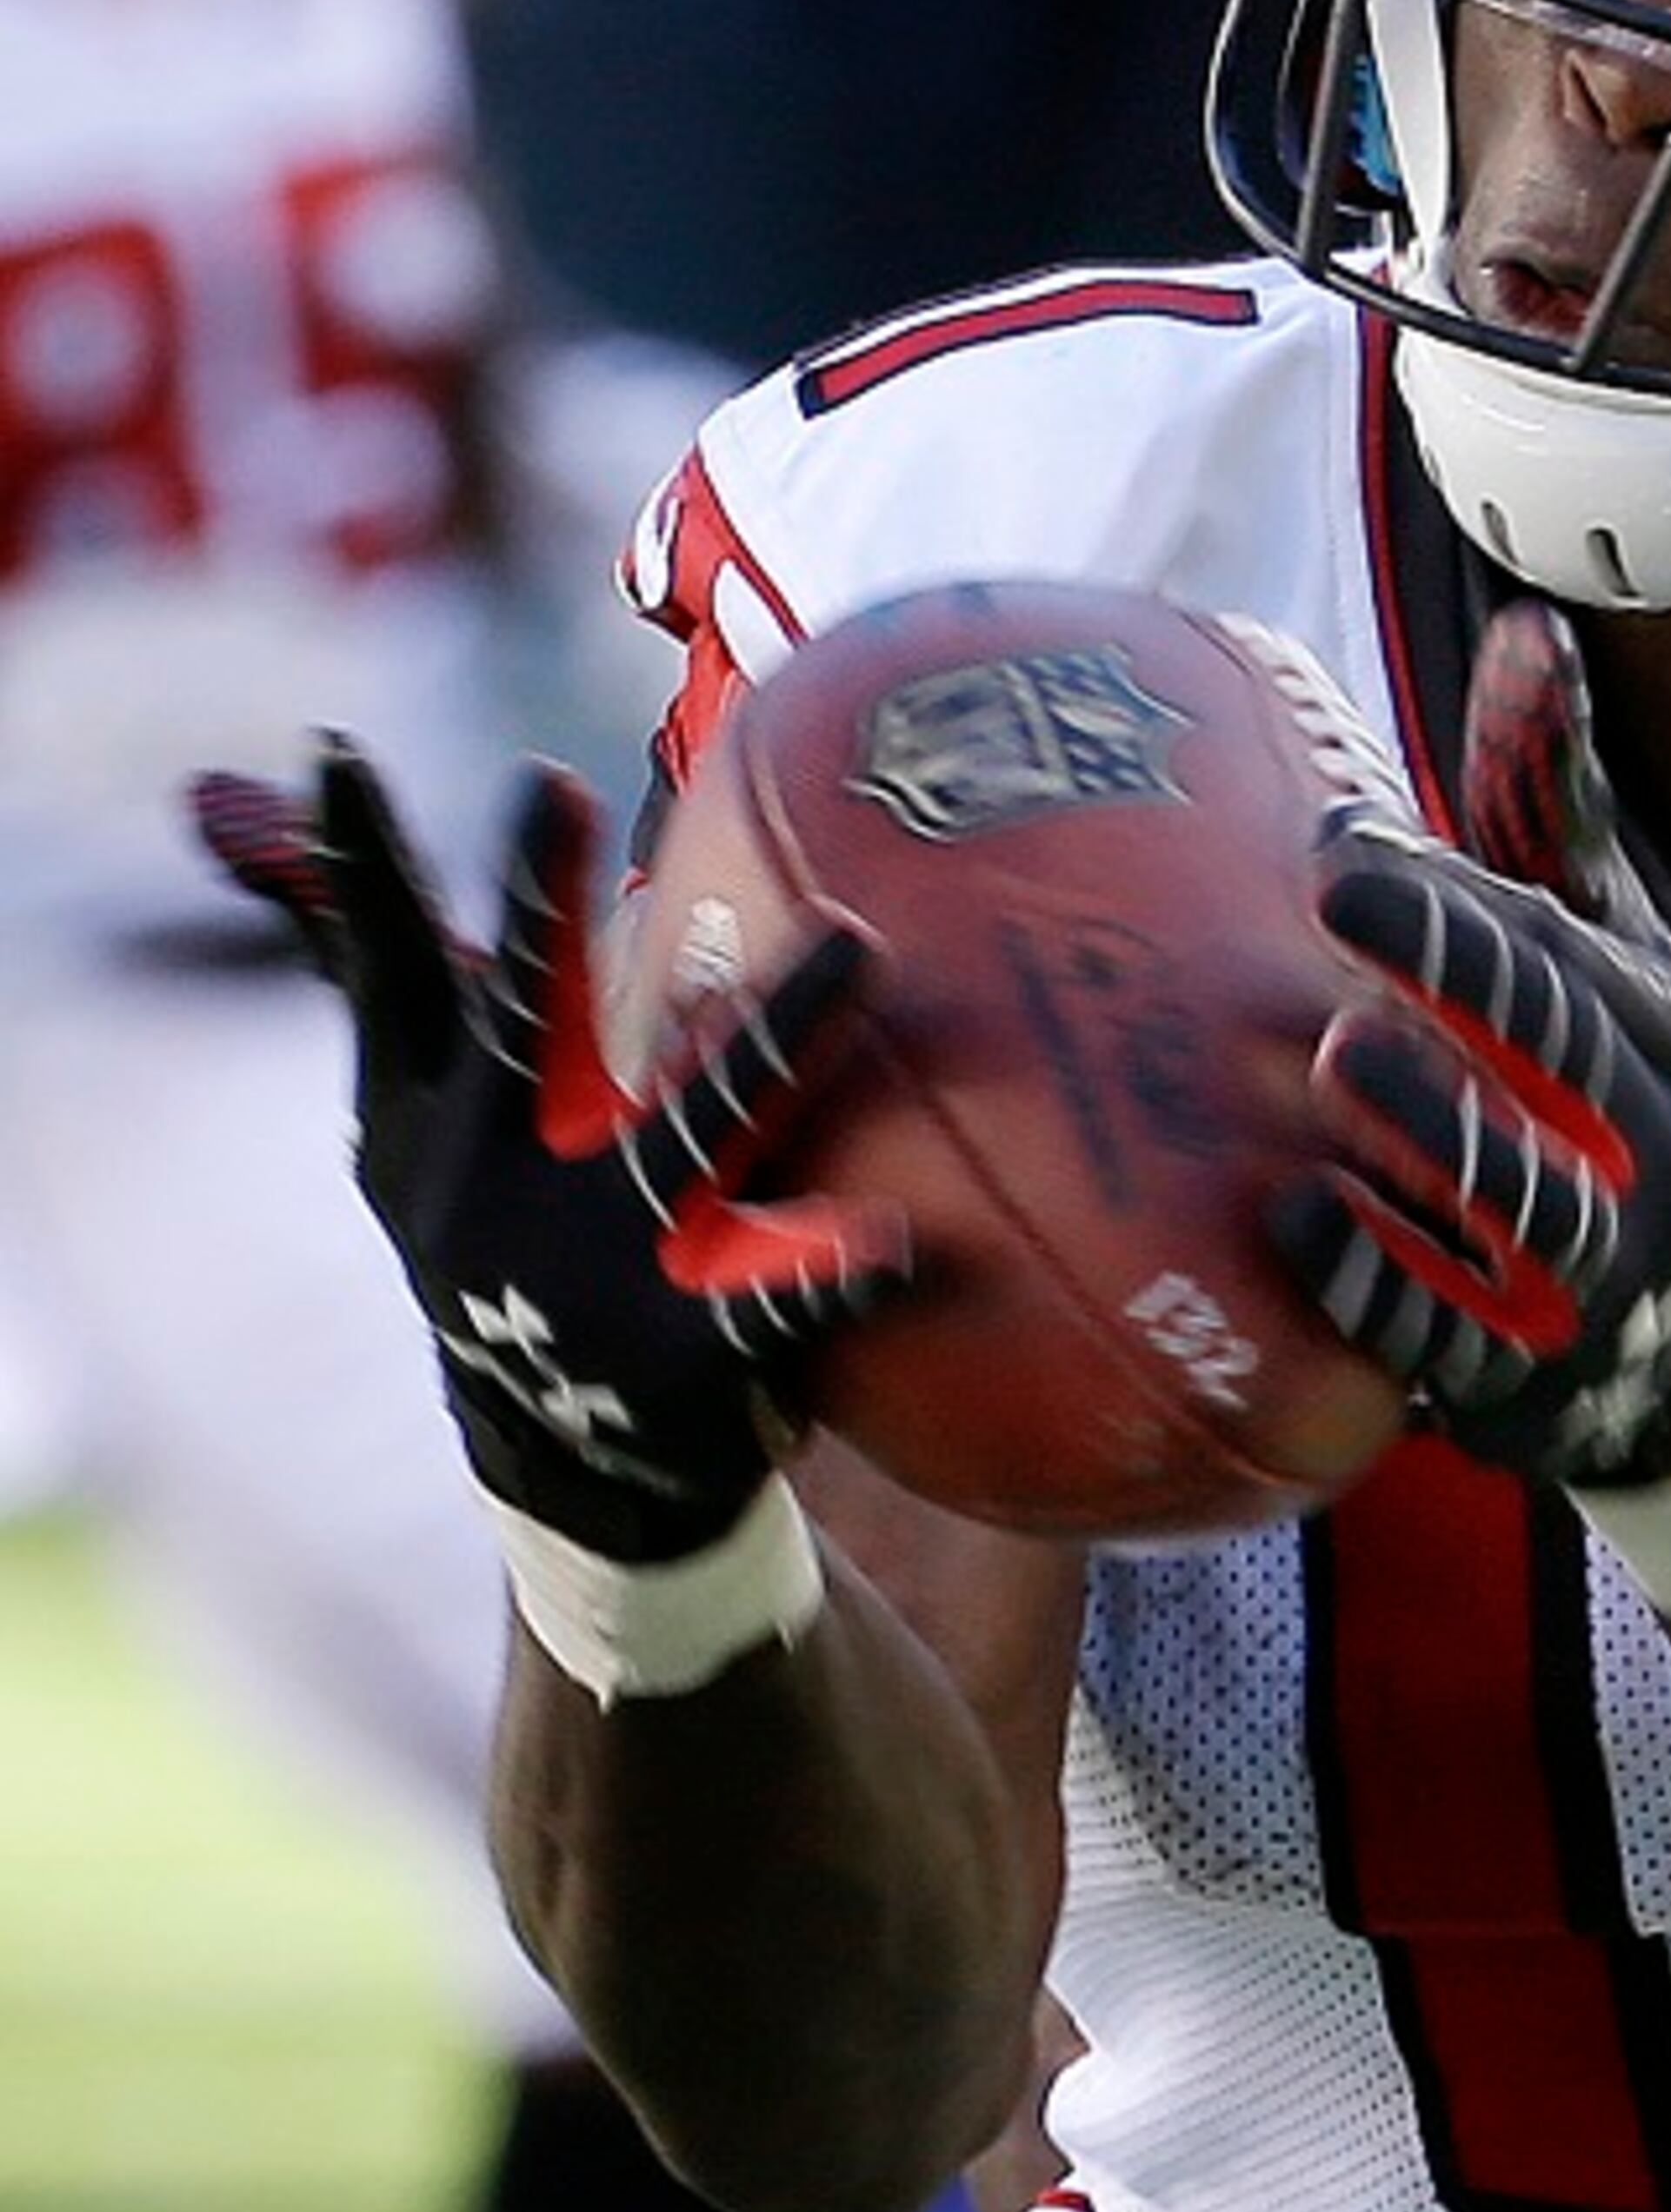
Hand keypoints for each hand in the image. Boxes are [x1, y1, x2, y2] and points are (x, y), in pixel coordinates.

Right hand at [192, 741, 909, 1561]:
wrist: (566, 1461)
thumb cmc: (499, 1231)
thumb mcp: (415, 1112)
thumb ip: (370, 964)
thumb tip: (227, 805)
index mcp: (433, 1118)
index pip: (386, 969)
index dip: (354, 864)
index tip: (335, 750)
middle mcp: (500, 1177)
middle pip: (515, 1026)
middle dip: (529, 909)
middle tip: (545, 780)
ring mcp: (596, 1263)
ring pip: (693, 1129)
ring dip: (772, 1036)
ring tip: (858, 944)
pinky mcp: (689, 1349)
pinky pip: (776, 1304)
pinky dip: (834, 1276)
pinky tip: (901, 1243)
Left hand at [1271, 603, 1670, 1487]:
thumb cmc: (1621, 1106)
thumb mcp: (1619, 965)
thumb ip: (1558, 822)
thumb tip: (1528, 632)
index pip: (1573, 953)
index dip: (1462, 895)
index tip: (1341, 836)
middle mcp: (1666, 1151)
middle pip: (1571, 1048)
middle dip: (1462, 967)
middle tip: (1338, 887)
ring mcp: (1615, 1278)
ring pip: (1532, 1200)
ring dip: (1433, 1124)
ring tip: (1332, 1053)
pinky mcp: (1545, 1381)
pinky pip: (1459, 1336)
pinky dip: (1378, 1284)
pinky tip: (1290, 1222)